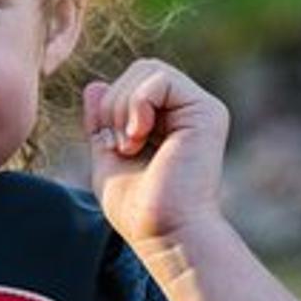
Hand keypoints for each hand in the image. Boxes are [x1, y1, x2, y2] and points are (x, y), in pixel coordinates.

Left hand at [83, 59, 229, 248]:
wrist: (164, 232)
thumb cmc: (139, 208)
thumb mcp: (108, 158)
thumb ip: (102, 123)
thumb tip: (93, 85)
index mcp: (172, 120)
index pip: (134, 82)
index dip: (111, 104)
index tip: (113, 146)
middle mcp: (190, 111)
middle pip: (140, 69)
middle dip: (115, 102)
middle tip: (119, 144)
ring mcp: (201, 109)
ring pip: (147, 69)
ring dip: (123, 105)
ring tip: (129, 144)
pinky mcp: (207, 112)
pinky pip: (160, 79)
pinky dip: (137, 103)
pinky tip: (139, 137)